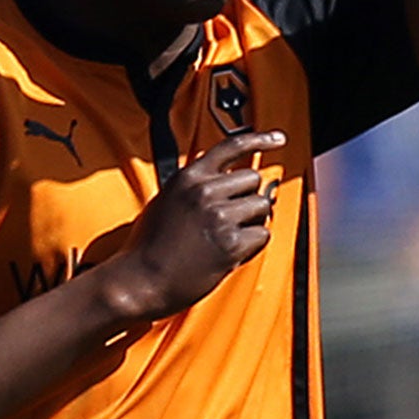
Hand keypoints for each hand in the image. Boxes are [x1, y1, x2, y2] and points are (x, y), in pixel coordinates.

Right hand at [103, 131, 283, 322]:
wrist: (140, 280)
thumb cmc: (149, 247)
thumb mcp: (166, 201)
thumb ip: (194, 187)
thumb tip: (224, 184)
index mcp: (188, 178)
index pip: (230, 146)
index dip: (259, 139)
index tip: (277, 138)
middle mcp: (205, 191)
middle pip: (253, 179)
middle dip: (247, 198)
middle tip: (232, 219)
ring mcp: (219, 216)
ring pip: (262, 206)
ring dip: (251, 222)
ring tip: (227, 237)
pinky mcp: (231, 242)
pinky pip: (262, 235)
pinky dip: (251, 246)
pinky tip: (229, 253)